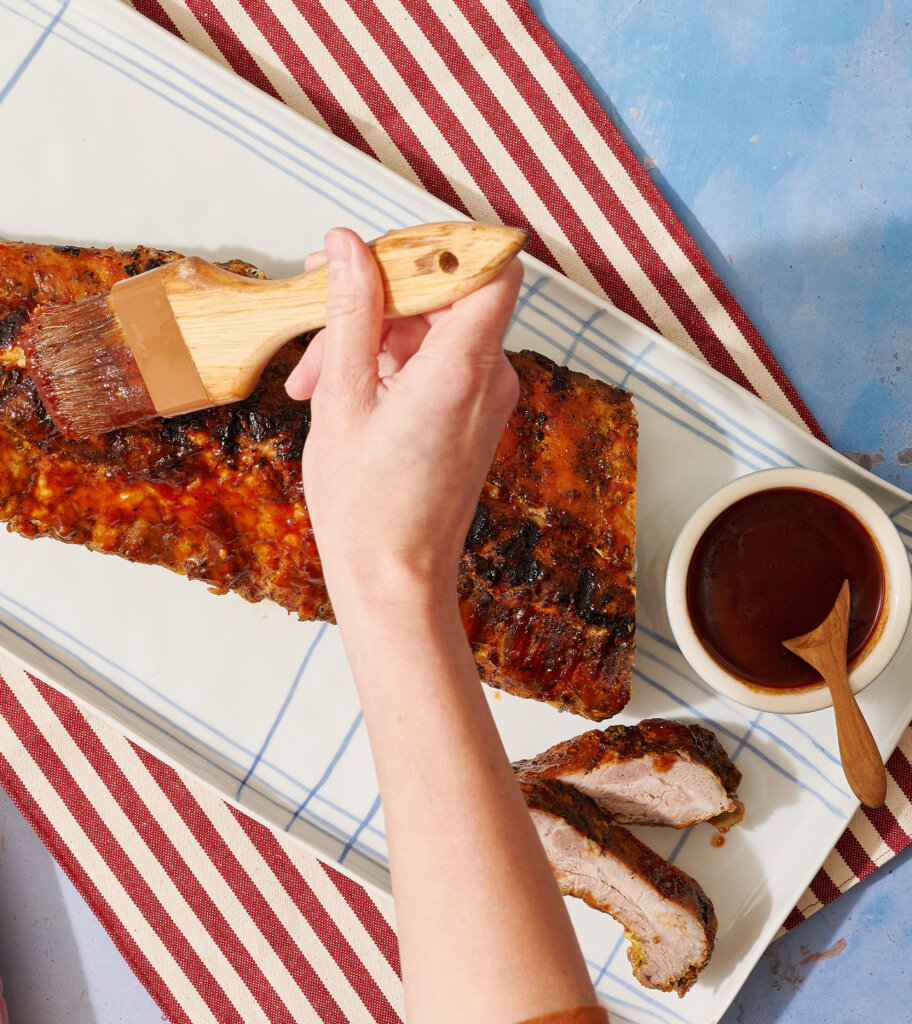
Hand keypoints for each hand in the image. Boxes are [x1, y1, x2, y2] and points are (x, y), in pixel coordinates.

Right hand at [286, 227, 521, 615]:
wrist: (395, 581)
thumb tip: (347, 245)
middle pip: (446, 295)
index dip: (441, 248)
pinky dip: (390, 367)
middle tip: (316, 315)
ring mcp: (486, 400)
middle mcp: (490, 378)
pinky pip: (436, 364)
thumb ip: (350, 313)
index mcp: (463, 368)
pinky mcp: (473, 417)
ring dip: (370, 339)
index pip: (491, 267)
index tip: (380, 254)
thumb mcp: (342, 398)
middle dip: (376, 299)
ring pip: (431, 331)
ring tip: (312, 380)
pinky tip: (341, 393)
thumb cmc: (366, 508)